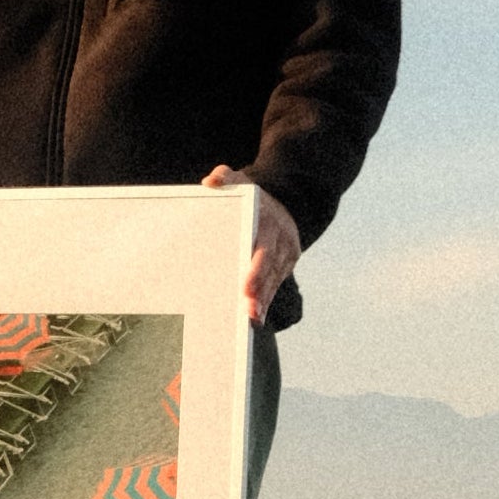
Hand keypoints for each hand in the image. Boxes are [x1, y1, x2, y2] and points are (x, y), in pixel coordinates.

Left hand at [200, 165, 300, 325]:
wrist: (282, 199)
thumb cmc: (250, 194)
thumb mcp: (238, 179)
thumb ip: (224, 177)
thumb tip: (210, 183)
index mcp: (267, 219)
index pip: (263, 247)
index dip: (256, 269)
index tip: (246, 287)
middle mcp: (280, 237)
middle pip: (270, 269)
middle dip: (261, 291)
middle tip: (249, 310)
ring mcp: (286, 251)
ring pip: (275, 280)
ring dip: (264, 301)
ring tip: (252, 320)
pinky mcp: (287, 262)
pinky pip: (276, 283)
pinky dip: (267, 299)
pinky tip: (256, 318)